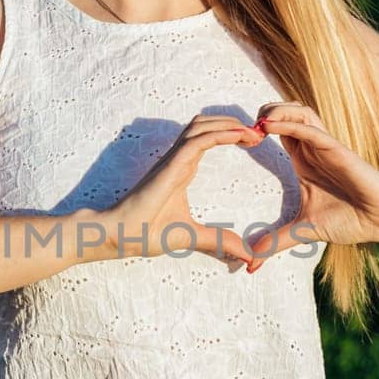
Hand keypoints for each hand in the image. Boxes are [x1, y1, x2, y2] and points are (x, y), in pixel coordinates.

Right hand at [86, 112, 267, 268]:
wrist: (118, 234)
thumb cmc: (146, 232)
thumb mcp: (192, 236)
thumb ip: (219, 241)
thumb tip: (248, 255)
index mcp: (183, 168)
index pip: (208, 138)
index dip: (232, 133)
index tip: (255, 140)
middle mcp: (178, 159)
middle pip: (207, 125)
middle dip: (234, 123)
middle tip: (260, 132)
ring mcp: (173, 160)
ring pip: (202, 126)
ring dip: (229, 124)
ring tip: (253, 131)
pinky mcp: (169, 166)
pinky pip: (197, 142)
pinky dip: (219, 134)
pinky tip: (239, 135)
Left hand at [248, 101, 378, 266]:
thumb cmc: (348, 220)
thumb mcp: (302, 231)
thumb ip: (276, 242)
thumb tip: (251, 261)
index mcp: (303, 160)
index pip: (276, 130)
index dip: (256, 129)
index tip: (236, 141)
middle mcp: (312, 149)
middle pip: (285, 113)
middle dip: (263, 112)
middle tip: (244, 129)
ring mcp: (325, 147)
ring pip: (299, 113)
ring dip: (276, 111)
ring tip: (257, 122)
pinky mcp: (338, 150)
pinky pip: (311, 130)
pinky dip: (290, 125)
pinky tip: (270, 127)